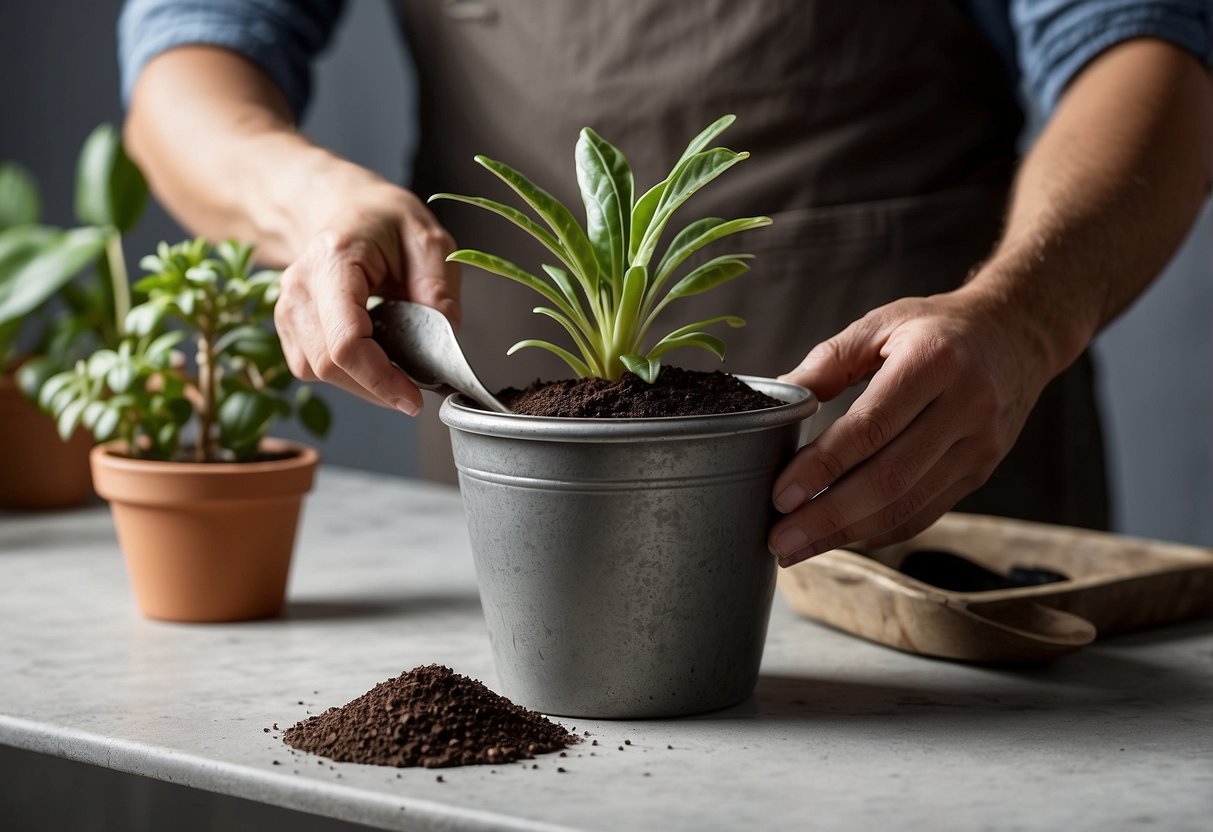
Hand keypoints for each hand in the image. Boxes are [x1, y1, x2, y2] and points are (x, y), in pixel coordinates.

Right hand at [274, 182, 459, 413]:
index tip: (413, 399)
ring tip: (395, 373)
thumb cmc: (385, 220)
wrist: (345, 207)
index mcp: (333, 261)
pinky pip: (310, 367)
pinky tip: (371, 361)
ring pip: (315, 371)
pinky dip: (344, 375)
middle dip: (374, 387)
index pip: (345, 341)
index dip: (379, 379)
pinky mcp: (287, 324)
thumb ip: (439, 286)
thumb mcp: (429, 240)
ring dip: (359, 384)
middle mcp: (298, 286)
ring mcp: (286, 307)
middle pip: (327, 364)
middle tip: (414, 391)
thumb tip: (447, 332)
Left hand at [768, 286, 1057, 564]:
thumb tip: (778, 400)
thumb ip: (829, 361)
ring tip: (798, 548)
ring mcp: (979, 445)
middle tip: (780, 539)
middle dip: (827, 516)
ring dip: (847, 534)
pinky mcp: (980, 471)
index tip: (781, 494)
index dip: (822, 467)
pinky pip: (925, 512)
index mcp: (934, 362)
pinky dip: (879, 531)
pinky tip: (840, 537)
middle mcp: (965, 407)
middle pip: (888, 479)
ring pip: (907, 505)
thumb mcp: (882, 324)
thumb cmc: (937, 327)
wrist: (1017, 335)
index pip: (870, 427)